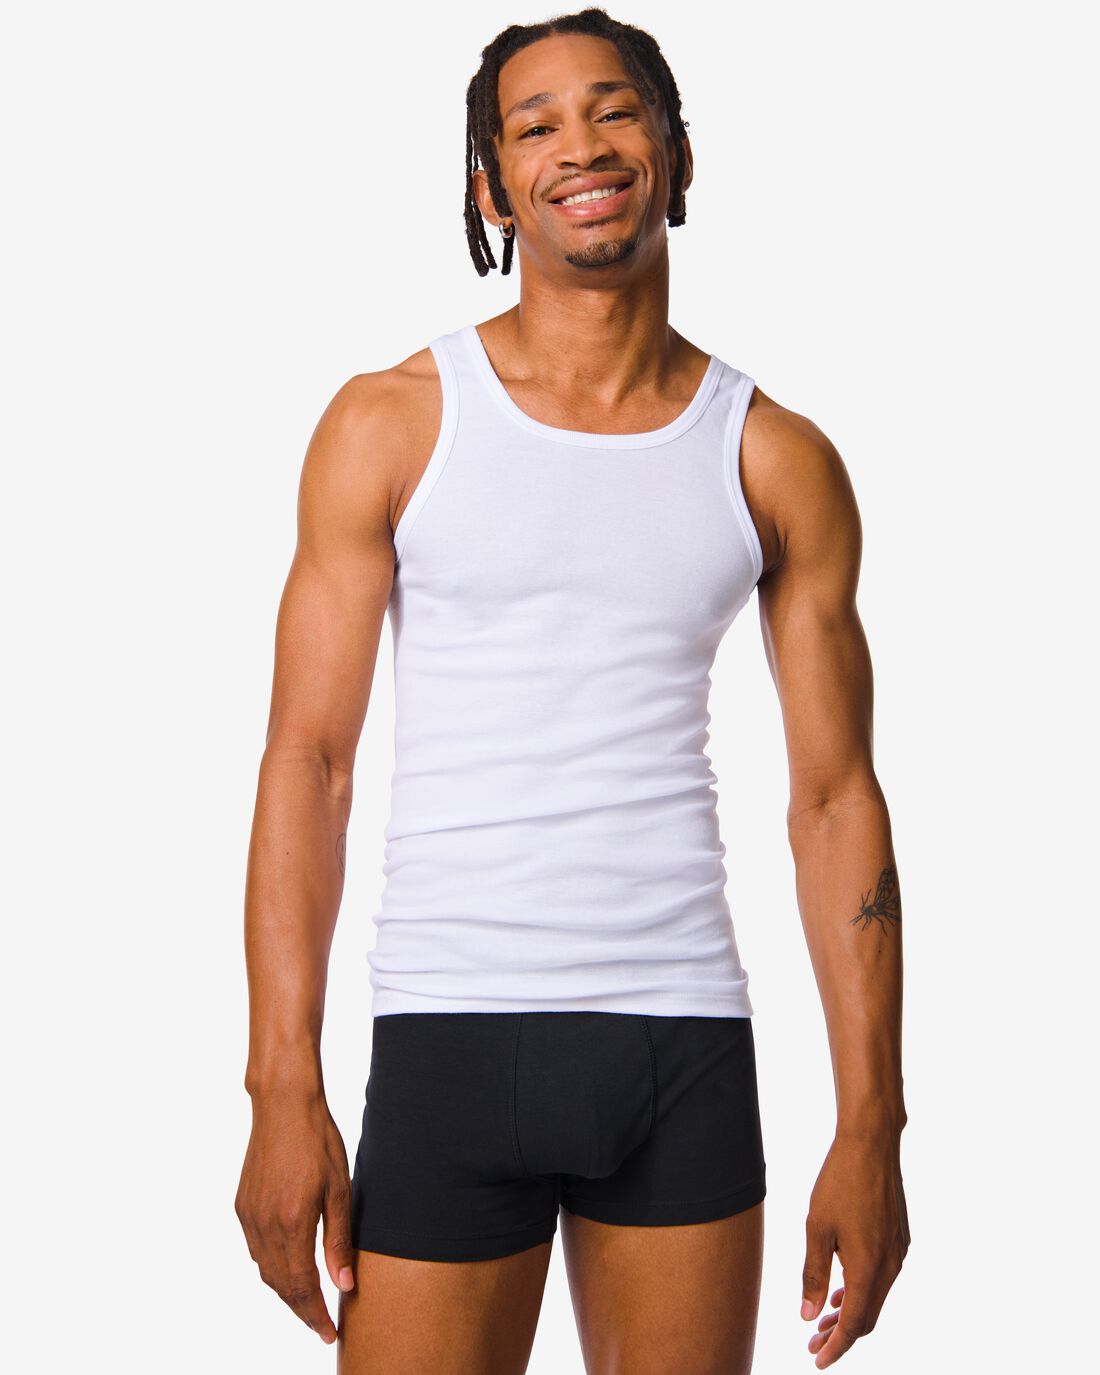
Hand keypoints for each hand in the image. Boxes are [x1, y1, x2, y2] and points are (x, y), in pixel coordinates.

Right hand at [235, 1090, 356, 1343]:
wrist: (284, 1105)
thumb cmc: (319, 1141)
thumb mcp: (340, 1189)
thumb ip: (339, 1240)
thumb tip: (343, 1283)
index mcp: (293, 1222)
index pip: (303, 1286)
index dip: (315, 1315)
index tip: (329, 1333)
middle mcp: (265, 1224)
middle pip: (281, 1285)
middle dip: (301, 1310)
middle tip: (321, 1324)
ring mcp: (249, 1216)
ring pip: (265, 1270)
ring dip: (285, 1290)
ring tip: (309, 1300)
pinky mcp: (242, 1206)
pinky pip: (255, 1249)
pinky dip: (272, 1266)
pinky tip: (288, 1265)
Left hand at [800, 1128, 909, 1367]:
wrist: (872, 1144)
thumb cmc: (840, 1182)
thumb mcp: (816, 1229)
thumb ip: (814, 1275)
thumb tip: (809, 1315)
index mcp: (869, 1268)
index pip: (855, 1325)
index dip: (836, 1347)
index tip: (817, 1359)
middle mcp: (890, 1266)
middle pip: (868, 1317)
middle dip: (842, 1334)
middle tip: (814, 1342)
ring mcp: (899, 1252)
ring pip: (876, 1297)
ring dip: (852, 1312)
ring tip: (824, 1318)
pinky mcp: (900, 1237)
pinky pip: (882, 1277)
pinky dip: (863, 1290)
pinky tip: (843, 1286)